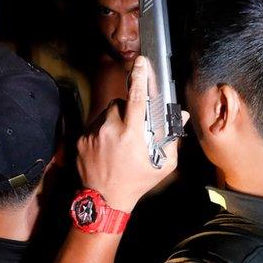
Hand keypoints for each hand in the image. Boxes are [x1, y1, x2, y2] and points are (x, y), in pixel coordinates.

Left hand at [76, 57, 187, 212]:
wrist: (103, 200)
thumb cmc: (135, 184)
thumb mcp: (162, 166)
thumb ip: (173, 140)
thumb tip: (182, 116)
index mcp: (132, 134)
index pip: (137, 98)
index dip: (140, 77)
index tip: (141, 62)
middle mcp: (110, 129)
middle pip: (119, 104)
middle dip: (127, 110)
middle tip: (132, 126)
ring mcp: (93, 134)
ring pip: (105, 114)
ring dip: (113, 121)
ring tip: (118, 141)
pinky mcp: (81, 139)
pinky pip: (93, 126)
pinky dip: (101, 132)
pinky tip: (106, 149)